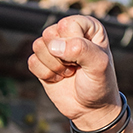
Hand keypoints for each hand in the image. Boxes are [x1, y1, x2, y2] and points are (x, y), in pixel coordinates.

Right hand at [28, 15, 123, 130]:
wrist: (91, 108)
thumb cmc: (100, 84)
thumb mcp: (99, 65)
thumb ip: (82, 49)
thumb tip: (54, 46)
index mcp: (87, 26)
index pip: (68, 24)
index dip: (73, 44)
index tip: (85, 58)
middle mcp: (69, 32)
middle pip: (49, 34)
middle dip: (62, 56)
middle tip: (76, 66)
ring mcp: (54, 46)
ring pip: (38, 46)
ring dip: (54, 66)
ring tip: (69, 72)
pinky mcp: (42, 62)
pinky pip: (32, 62)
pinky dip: (45, 74)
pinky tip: (59, 78)